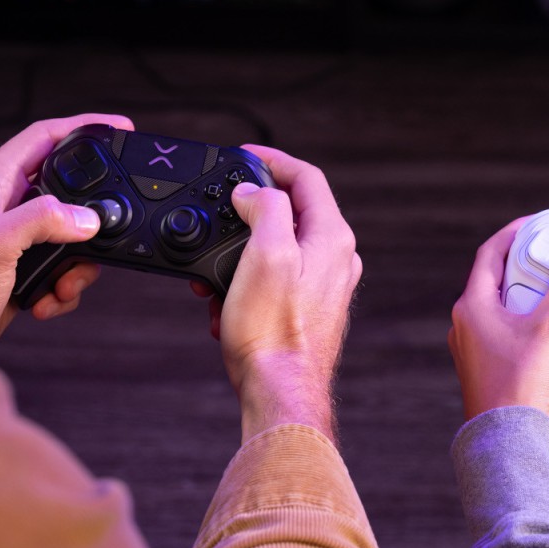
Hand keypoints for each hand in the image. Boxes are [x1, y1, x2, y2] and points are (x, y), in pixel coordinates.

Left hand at [0, 114, 133, 364]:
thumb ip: (41, 220)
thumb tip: (86, 217)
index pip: (45, 137)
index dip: (84, 127)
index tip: (120, 128)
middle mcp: (2, 203)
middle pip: (67, 189)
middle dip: (89, 221)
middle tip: (102, 238)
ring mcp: (12, 235)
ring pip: (70, 234)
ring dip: (78, 265)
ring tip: (63, 285)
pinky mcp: (19, 266)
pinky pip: (61, 266)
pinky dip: (63, 287)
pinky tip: (46, 301)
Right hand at [191, 146, 361, 443]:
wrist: (279, 392)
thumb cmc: (272, 331)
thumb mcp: (264, 253)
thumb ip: (265, 208)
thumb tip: (253, 193)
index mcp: (332, 238)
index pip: (307, 177)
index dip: (272, 160)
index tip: (243, 155)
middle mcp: (336, 260)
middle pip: (291, 211)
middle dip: (248, 213)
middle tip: (220, 216)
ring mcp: (325, 286)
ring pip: (278, 248)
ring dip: (239, 254)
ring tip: (212, 275)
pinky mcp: (308, 310)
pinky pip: (274, 280)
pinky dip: (245, 282)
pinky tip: (224, 304)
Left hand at [449, 220, 548, 420]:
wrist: (506, 437)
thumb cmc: (516, 384)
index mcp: (473, 307)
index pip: (491, 253)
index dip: (515, 233)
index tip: (539, 224)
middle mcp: (469, 325)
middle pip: (510, 288)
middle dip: (545, 293)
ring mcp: (478, 348)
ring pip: (521, 321)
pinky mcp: (492, 368)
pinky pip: (522, 347)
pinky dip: (544, 354)